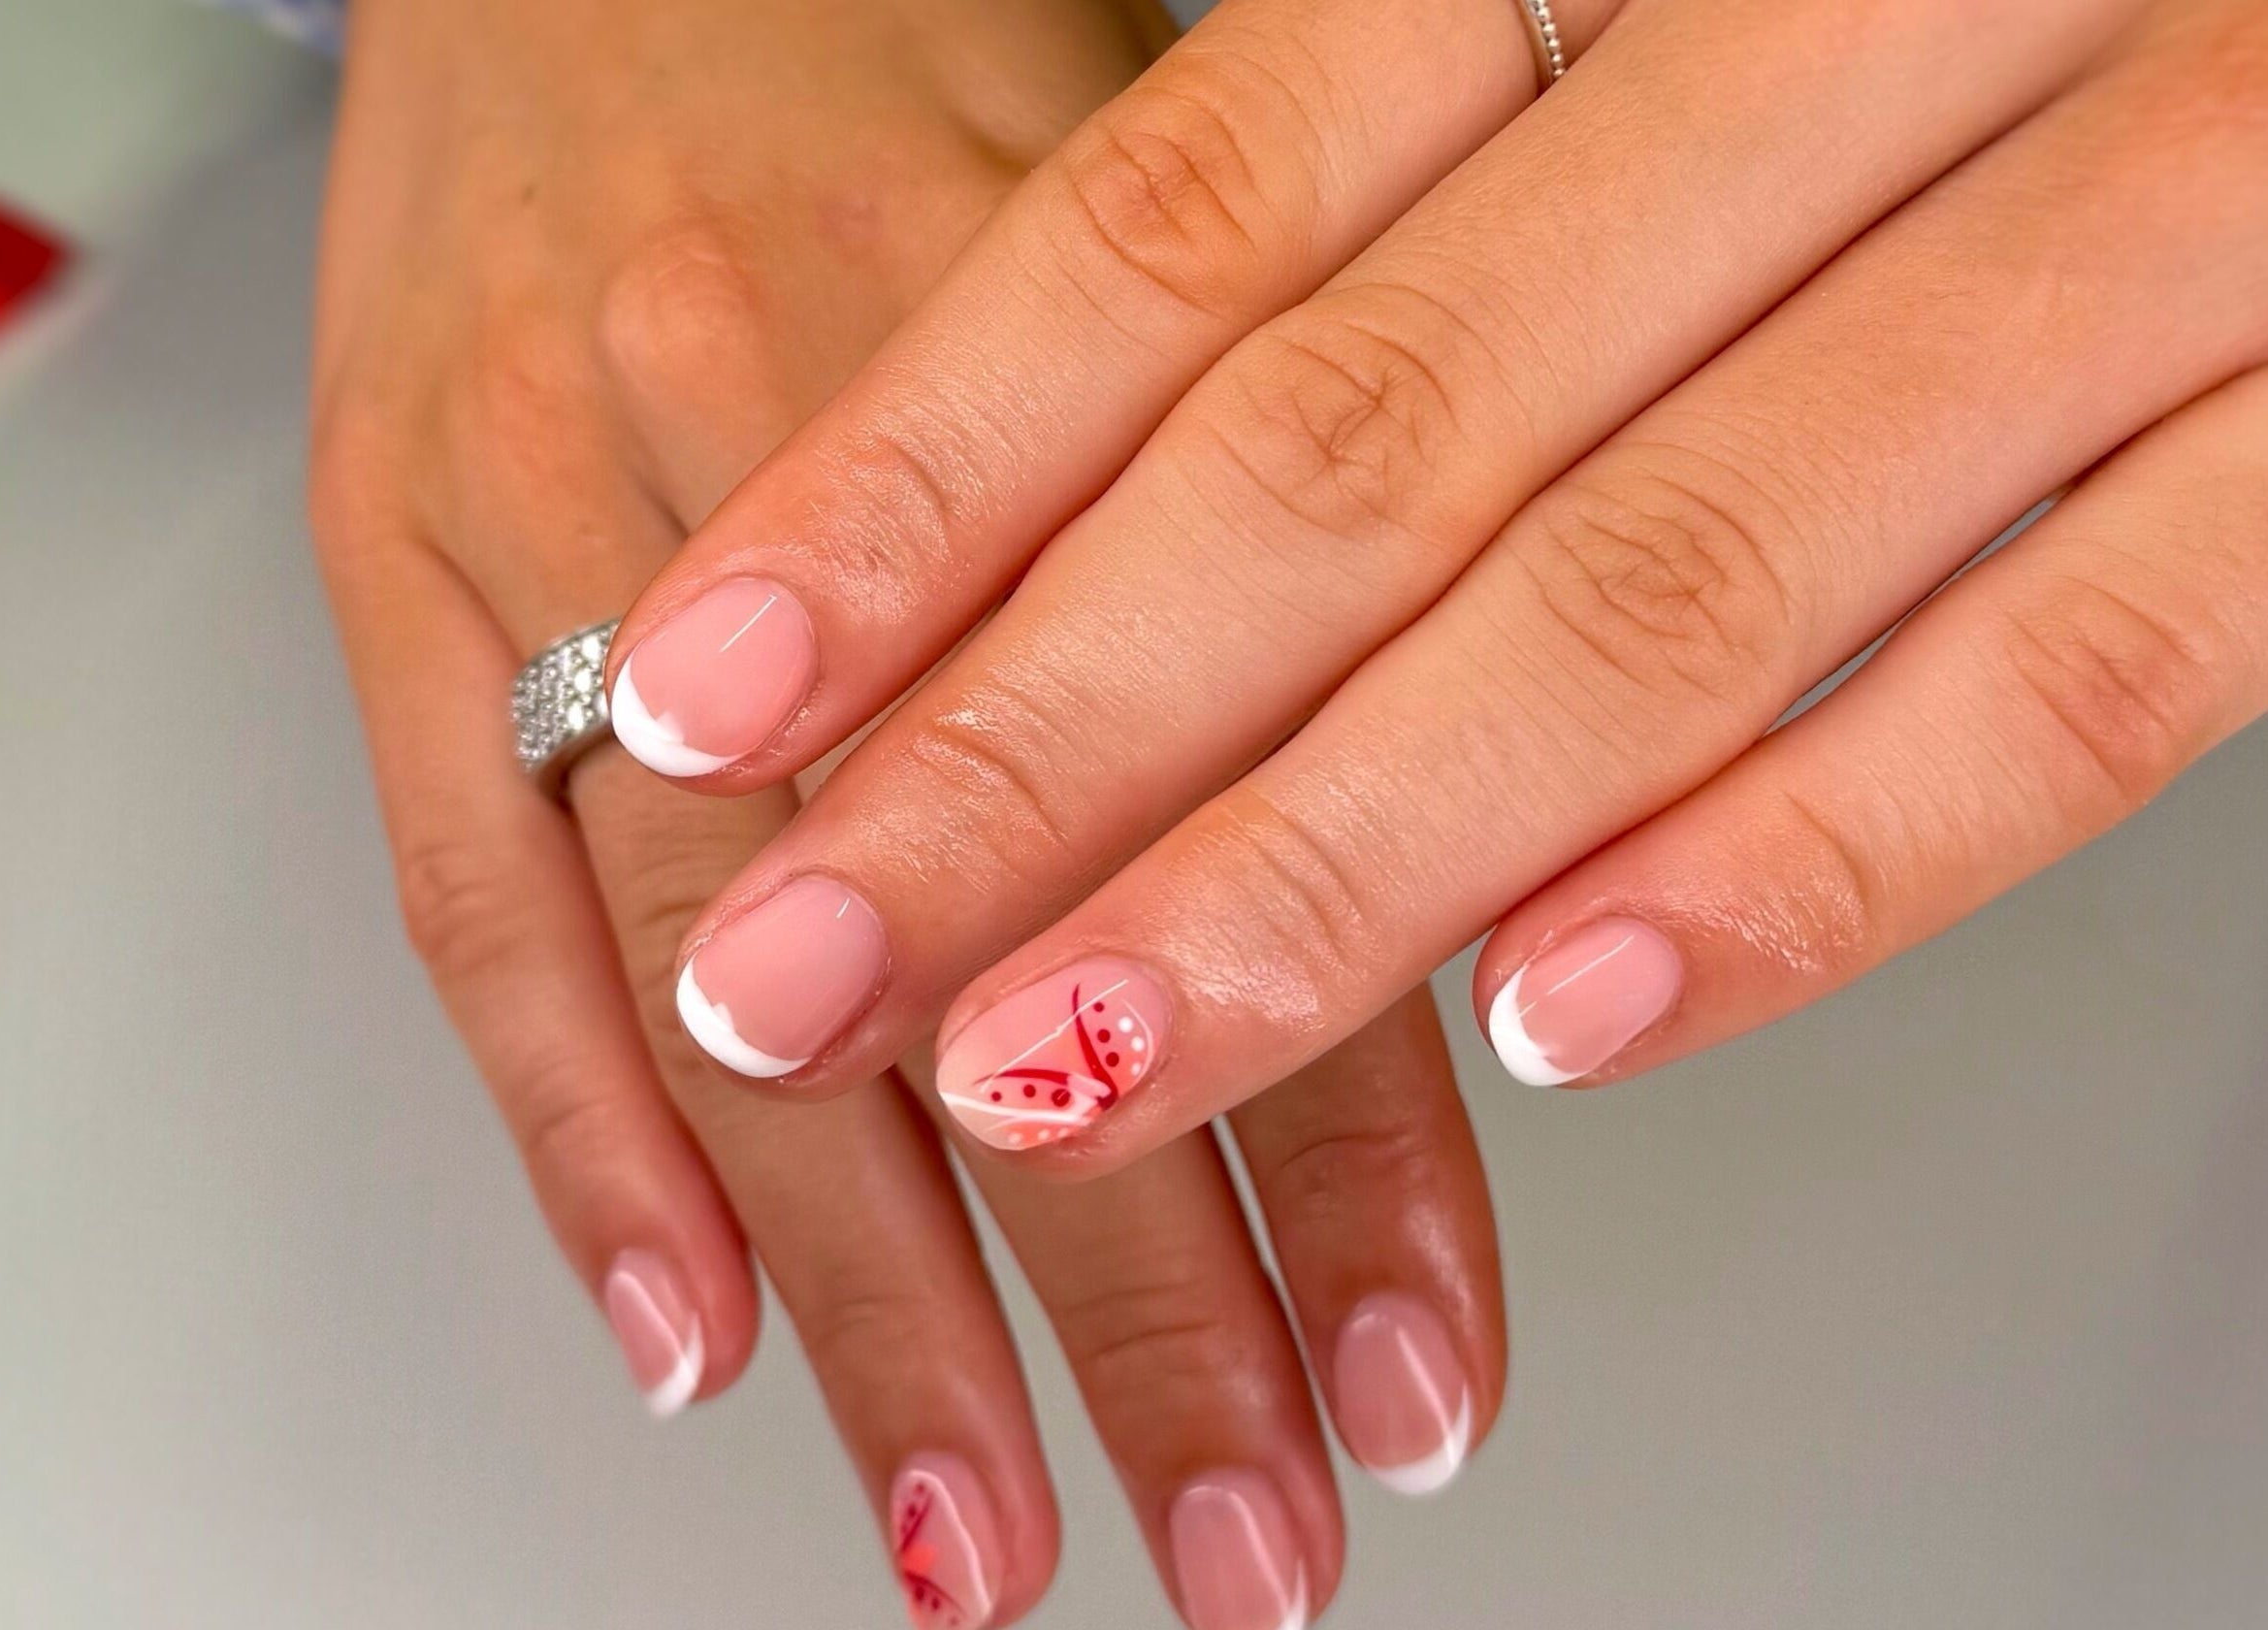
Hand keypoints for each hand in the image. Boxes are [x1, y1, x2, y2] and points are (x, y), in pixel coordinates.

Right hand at [310, 0, 1506, 1621]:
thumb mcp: (1183, 233)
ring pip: (742, 966)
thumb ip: (1294, 540)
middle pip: (994, 943)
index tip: (1426, 1367)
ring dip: (875, 1290)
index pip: (1249, 823)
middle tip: (1244, 1530)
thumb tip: (1458, 872)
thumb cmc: (912, 61)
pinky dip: (575, 1138)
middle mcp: (820, 462)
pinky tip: (693, 1336)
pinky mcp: (393, 552)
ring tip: (984, 1524)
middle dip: (1137, 1288)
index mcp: (1074, 354)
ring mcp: (573, 514)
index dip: (1350, 1133)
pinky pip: (468, 888)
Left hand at [612, 0, 2266, 1166]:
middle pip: (1364, 443)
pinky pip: (2078, 670)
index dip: (931, 476)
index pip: (1198, 224)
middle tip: (799, 968)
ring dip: (1327, 871)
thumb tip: (1097, 536)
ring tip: (1063, 1069)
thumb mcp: (1694, 28)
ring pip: (1657, 587)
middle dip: (1045, 747)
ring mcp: (2150, 209)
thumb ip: (1434, 222)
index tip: (707, 689)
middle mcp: (1870, 32)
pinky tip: (1552, 1025)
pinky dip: (1808, 861)